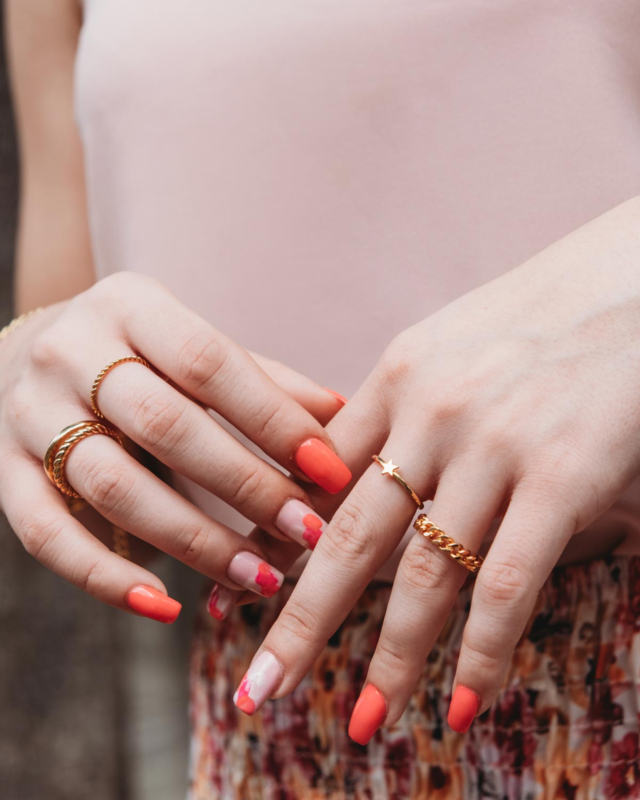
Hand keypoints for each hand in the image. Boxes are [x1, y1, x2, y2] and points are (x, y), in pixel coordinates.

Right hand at [0, 272, 349, 621]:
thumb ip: (259, 378)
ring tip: (259, 577)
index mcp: (130, 305)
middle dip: (244, 485)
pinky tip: (163, 605)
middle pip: (164, 425)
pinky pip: (44, 533)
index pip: (209, 363)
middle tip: (307, 533)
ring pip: (112, 484)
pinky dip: (103, 576)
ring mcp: (28, 410)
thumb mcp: (189, 345)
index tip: (330, 471)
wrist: (22, 351)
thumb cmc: (133, 353)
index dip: (274, 419)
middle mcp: (70, 351)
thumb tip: (339, 412)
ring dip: (193, 540)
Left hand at [234, 196, 639, 734]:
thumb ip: (395, 411)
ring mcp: (493, 447)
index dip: (279, 541)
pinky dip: (481, 652)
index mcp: (396, 377)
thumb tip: (340, 473)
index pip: (317, 478)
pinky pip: (506, 585)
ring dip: (389, 659)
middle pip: (349, 538)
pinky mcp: (561, 477)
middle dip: (300, 622)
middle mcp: (431, 414)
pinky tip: (459, 704)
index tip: (243, 591)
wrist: (627, 280)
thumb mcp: (446, 346)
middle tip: (260, 687)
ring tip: (361, 720)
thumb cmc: (533, 320)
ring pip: (423, 576)